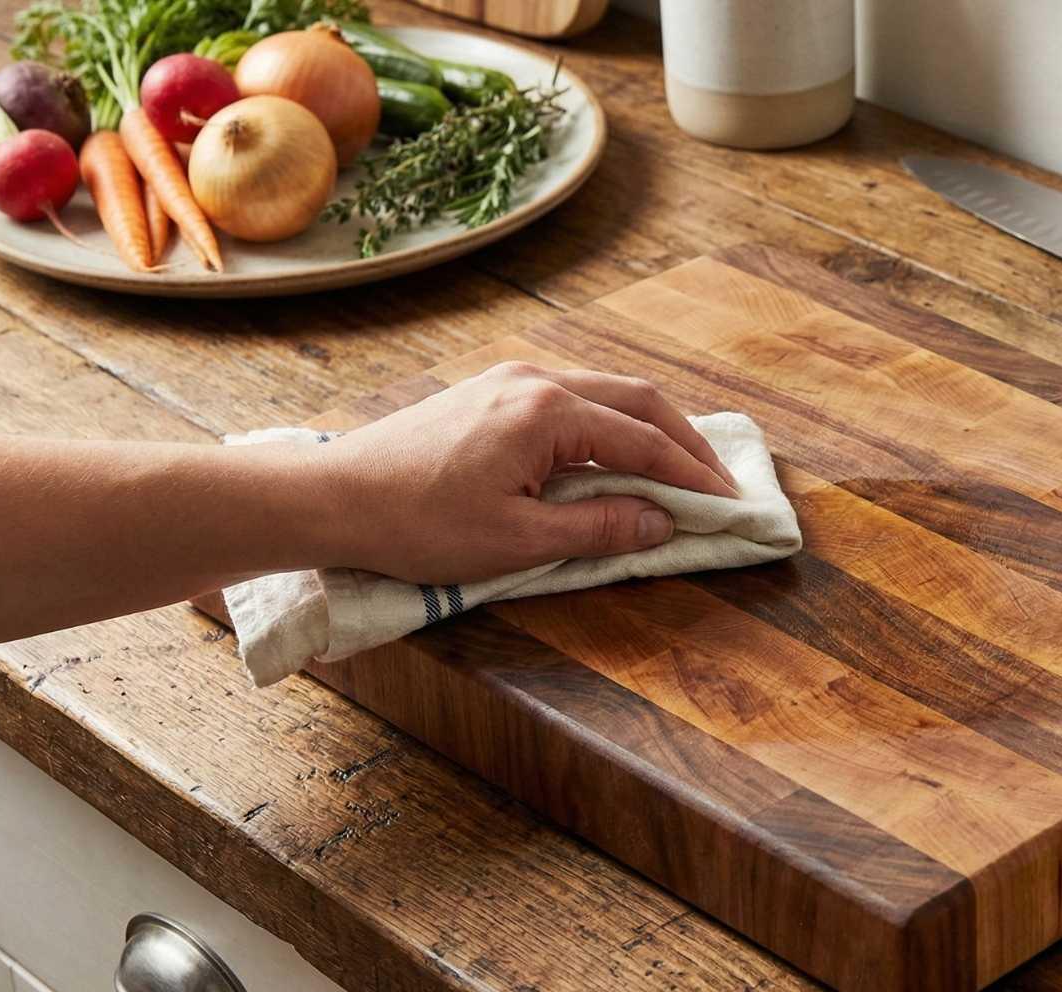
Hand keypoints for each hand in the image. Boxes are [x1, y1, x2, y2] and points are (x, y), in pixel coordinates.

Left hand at [313, 361, 738, 582]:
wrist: (333, 497)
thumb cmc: (419, 524)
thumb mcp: (518, 540)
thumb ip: (600, 527)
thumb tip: (662, 522)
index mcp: (548, 412)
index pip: (644, 442)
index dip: (692, 476)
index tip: (728, 504)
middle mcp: (537, 380)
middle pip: (637, 401)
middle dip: (685, 442)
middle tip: (719, 483)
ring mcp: (511, 380)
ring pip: (606, 393)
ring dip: (649, 429)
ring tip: (679, 469)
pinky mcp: (491, 392)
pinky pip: (574, 398)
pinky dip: (611, 424)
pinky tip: (618, 454)